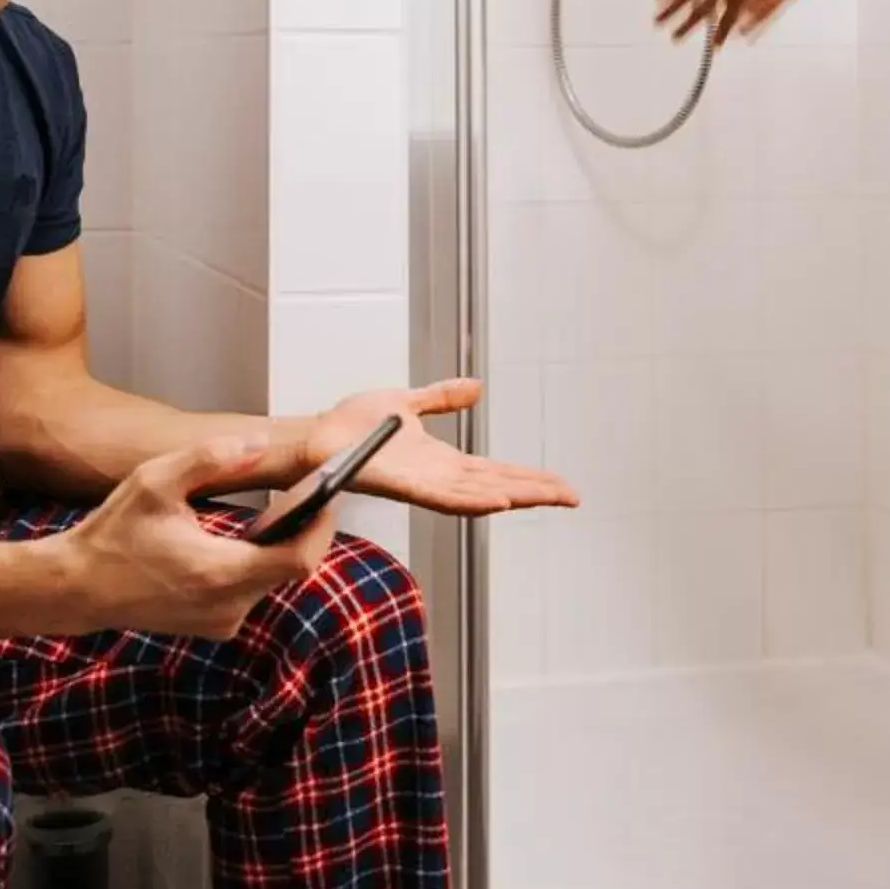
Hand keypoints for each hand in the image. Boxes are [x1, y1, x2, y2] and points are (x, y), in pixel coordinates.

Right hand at [63, 434, 335, 638]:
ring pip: (272, 579)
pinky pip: (250, 591)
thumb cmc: (113, 534)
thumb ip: (209, 458)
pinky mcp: (214, 625)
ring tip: (271, 510)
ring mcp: (222, 621)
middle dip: (301, 530)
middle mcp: (227, 606)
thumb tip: (258, 443)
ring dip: (276, 546)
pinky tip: (237, 538)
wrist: (79, 587)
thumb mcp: (155, 481)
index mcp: (219, 573)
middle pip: (292, 568)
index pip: (299, 559)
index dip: (321, 527)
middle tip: (303, 494)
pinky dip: (254, 563)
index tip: (326, 497)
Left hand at [309, 379, 580, 517]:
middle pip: (499, 487)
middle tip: (573, 496)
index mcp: (442, 461)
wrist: (317, 436)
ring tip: (550, 496)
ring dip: (517, 496)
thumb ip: (441, 398)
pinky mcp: (406, 485)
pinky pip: (445, 497)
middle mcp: (439, 477)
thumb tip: (475, 387)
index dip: (529, 477)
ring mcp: (424, 485)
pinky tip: (499, 501)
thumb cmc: (350, 426)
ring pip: (481, 495)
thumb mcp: (408, 403)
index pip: (496, 471)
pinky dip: (474, 500)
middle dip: (536, 491)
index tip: (560, 482)